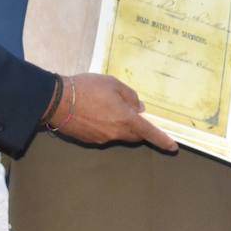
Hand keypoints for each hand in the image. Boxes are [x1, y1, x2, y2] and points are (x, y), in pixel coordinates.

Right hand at [57, 73, 177, 151]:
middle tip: (133, 113)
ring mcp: (101, 139)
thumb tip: (139, 108)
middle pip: (134, 135)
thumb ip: (130, 96)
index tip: (173, 147)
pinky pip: (104, 134)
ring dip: (120, 125)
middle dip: (138, 128)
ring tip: (108, 107)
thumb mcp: (113, 84)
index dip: (162, 140)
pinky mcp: (89, 140)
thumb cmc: (88, 88)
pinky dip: (106, 126)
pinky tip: (95, 113)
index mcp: (126, 119)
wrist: (57, 101)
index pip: (149, 132)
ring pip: (118, 134)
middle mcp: (116, 133)